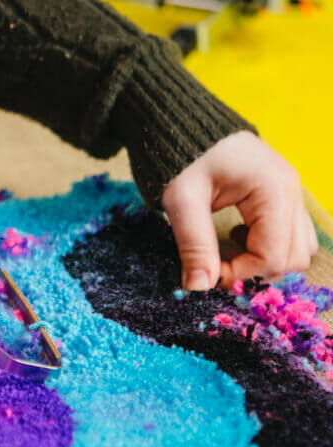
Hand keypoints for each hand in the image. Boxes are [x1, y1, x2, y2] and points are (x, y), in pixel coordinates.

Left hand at [162, 131, 317, 290]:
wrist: (184, 125)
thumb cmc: (182, 157)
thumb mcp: (181, 201)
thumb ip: (193, 244)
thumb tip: (199, 287)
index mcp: (274, 190)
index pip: (272, 257)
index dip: (239, 275)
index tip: (206, 272)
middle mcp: (292, 191)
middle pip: (293, 258)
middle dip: (254, 271)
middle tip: (214, 265)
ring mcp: (291, 193)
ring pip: (298, 250)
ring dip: (263, 261)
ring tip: (225, 250)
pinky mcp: (282, 196)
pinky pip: (290, 235)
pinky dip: (266, 247)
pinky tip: (235, 236)